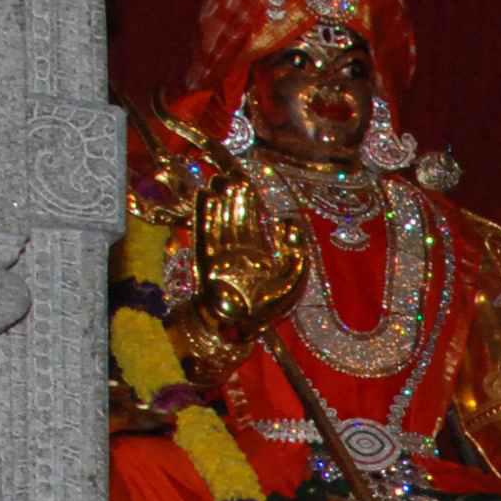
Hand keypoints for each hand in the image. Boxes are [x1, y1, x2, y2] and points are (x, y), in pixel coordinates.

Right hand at [186, 170, 303, 348]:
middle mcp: (237, 252)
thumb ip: (296, 251)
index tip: (248, 183)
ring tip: (220, 180)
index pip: (253, 223)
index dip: (250, 203)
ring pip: (220, 221)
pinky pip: (204, 231)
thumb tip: (290, 222)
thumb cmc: (268, 307)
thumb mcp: (293, 278)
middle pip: (235, 218)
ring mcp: (220, 254)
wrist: (239, 325)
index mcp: (258, 255)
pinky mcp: (205, 258)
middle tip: (233, 175)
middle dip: (234, 198)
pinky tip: (205, 196)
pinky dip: (204, 213)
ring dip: (220, 201)